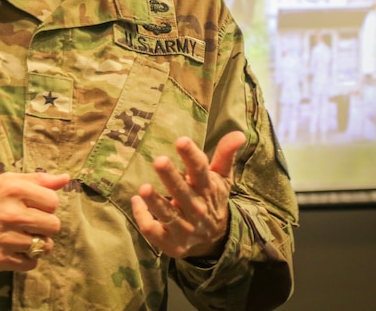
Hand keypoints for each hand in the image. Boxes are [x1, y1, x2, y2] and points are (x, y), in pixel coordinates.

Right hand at [0, 171, 69, 271]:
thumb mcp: (8, 181)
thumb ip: (38, 179)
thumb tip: (66, 178)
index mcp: (15, 190)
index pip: (53, 202)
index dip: (47, 205)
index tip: (36, 206)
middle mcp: (13, 214)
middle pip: (53, 225)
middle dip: (46, 224)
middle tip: (32, 223)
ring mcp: (8, 239)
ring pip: (45, 246)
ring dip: (38, 242)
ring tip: (25, 236)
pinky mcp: (1, 259)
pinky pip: (32, 263)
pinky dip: (28, 258)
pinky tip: (18, 249)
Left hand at [131, 130, 244, 258]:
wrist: (214, 239)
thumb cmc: (211, 198)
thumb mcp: (221, 177)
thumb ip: (225, 154)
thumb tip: (240, 133)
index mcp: (207, 188)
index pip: (200, 169)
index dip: (191, 155)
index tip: (181, 140)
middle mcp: (196, 208)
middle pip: (182, 191)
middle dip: (171, 177)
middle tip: (159, 161)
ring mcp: (184, 227)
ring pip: (168, 214)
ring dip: (155, 202)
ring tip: (143, 188)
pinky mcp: (171, 242)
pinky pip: (154, 232)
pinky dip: (143, 219)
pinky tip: (135, 201)